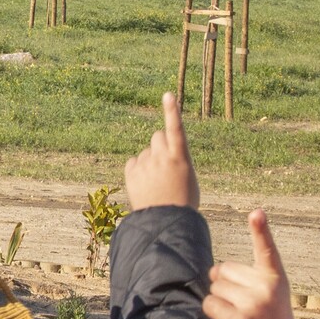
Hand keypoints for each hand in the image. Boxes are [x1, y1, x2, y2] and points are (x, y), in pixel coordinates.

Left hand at [124, 91, 199, 210]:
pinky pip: (133, 163)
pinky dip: (137, 170)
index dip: (172, 111)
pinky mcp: (131, 173)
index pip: (176, 129)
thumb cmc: (183, 202)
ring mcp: (146, 165)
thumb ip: (176, 161)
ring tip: (156, 183)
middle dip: (159, 145)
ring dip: (149, 161)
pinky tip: (144, 184)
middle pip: (157, 137)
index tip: (167, 95)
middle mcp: (162, 158)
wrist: (165, 223)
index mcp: (181, 158)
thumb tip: (163, 154)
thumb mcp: (187, 179)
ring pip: (146, 152)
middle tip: (164, 164)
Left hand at [203, 211, 296, 318]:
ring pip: (215, 287)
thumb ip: (246, 277)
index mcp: (276, 278)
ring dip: (220, 301)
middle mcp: (266, 287)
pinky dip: (213, 312)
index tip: (256, 212)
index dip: (261, 229)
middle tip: (245, 306)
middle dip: (226, 285)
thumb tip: (213, 270)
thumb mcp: (268, 294)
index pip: (266, 249)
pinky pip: (209, 304)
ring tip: (239, 315)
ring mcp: (253, 303)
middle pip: (224, 270)